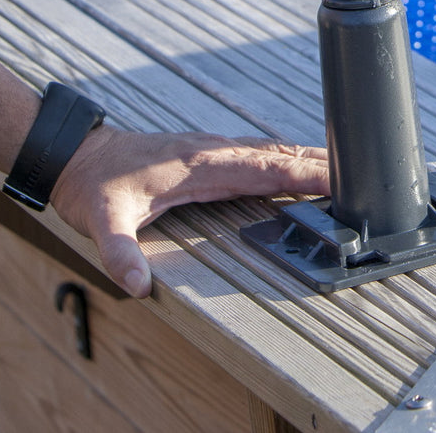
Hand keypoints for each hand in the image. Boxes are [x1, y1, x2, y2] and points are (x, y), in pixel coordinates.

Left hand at [51, 125, 329, 296]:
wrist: (75, 155)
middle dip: (316, 160)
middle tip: (360, 168)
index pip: (260, 166)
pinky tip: (294, 167)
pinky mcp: (204, 155)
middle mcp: (209, 151)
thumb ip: (118, 251)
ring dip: (302, 157)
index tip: (336, 174)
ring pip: (266, 151)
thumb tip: (136, 285)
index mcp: (197, 163)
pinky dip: (281, 159)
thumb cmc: (92, 185)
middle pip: (274, 153)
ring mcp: (208, 150)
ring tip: (342, 166)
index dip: (299, 170)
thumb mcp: (99, 220)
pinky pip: (253, 156)